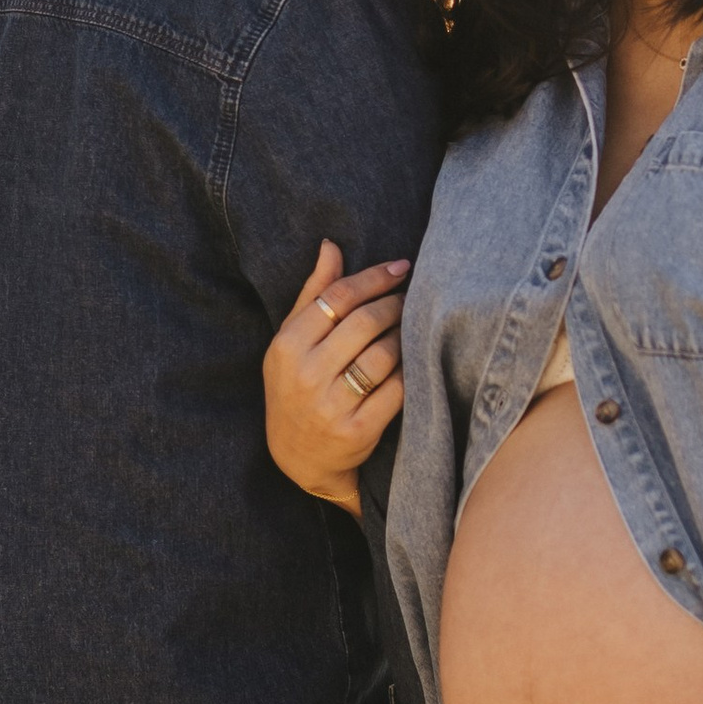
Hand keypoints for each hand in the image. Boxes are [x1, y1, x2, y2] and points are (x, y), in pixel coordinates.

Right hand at [264, 239, 409, 512]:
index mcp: (286, 347)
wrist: (298, 457)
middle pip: (364, 323)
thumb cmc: (296, 387)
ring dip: (405, 335)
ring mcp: (330, 405)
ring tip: (414, 326)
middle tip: (413, 297)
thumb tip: (331, 246)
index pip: (337, 298)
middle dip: (395, 304)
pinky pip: (396, 389)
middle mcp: (305, 375)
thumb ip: (313, 294)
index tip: (401, 268)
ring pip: (383, 354)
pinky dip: (410, 370)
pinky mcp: (357, 430)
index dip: (374, 278)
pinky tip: (417, 359)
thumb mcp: (291, 343)